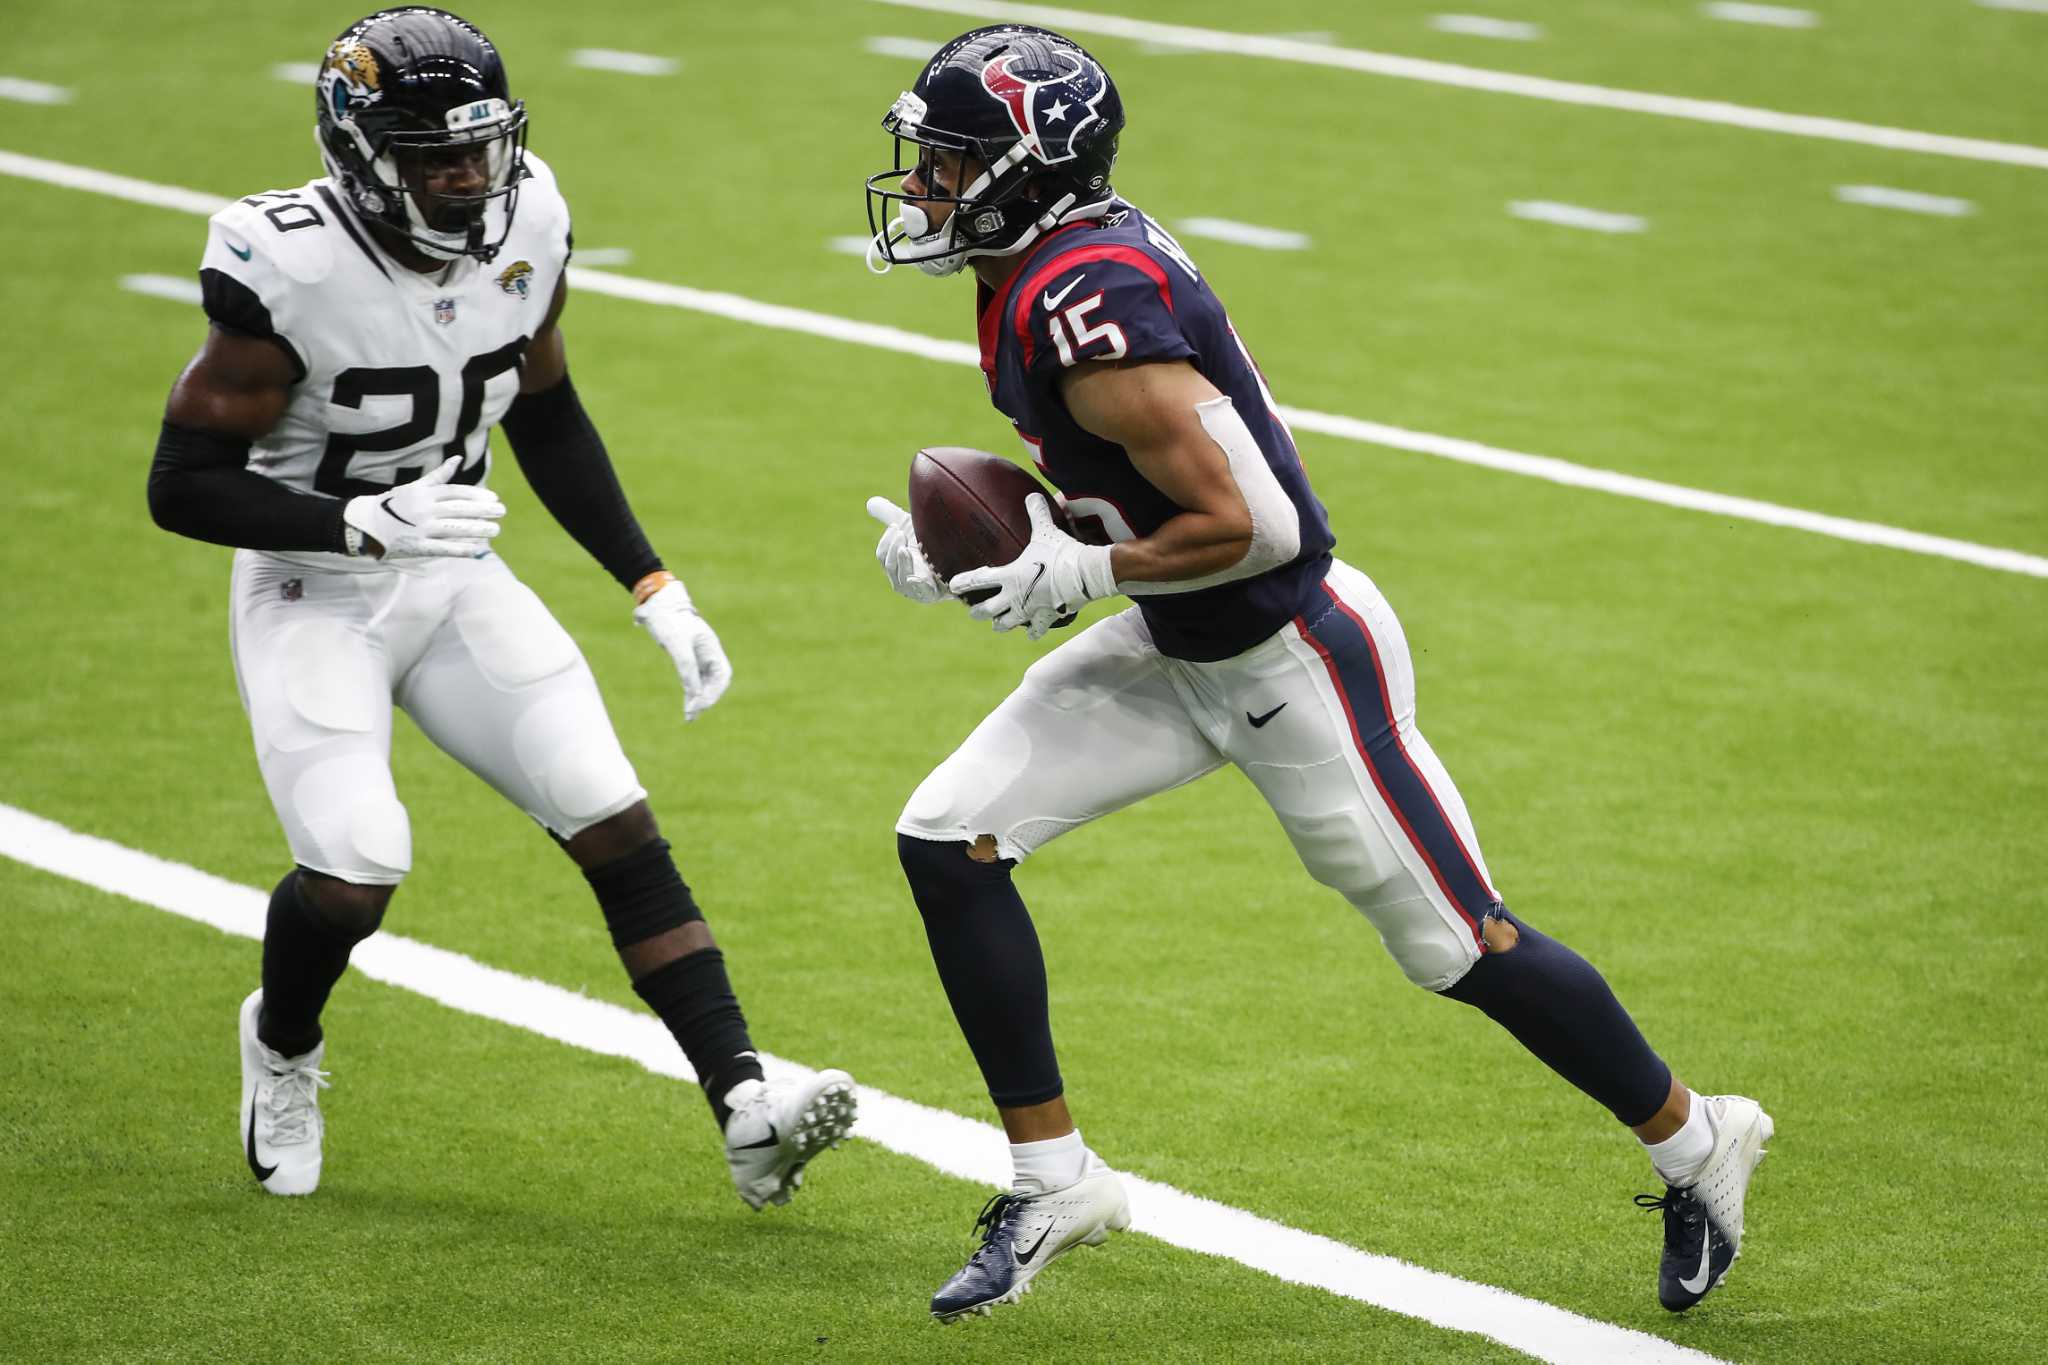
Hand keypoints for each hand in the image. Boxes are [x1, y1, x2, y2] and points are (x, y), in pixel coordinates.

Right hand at [343, 455, 503, 558]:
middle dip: (482, 511)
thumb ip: (438, 476)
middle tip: (501, 512)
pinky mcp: (417, 547)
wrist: (366, 525)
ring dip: (476, 530)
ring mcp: (421, 529)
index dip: (475, 495)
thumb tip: (458, 459)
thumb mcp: (415, 487)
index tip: (493, 498)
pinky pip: (442, 548)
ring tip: (495, 530)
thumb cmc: (394, 504)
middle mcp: (424, 510)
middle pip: (458, 509)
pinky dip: (460, 549)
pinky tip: (477, 550)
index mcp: (424, 494)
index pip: (455, 492)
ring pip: (453, 529)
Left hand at [633, 579, 731, 720]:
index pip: (722, 676)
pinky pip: (694, 680)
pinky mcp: (687, 659)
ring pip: (704, 683)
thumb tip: (694, 693)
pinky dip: (691, 693)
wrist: (657, 604)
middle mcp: (708, 653)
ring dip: (698, 699)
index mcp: (711, 647)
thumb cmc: (669, 620)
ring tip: (690, 717)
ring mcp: (698, 656)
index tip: (699, 704)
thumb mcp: (676, 644)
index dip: (714, 692)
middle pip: (715, 682)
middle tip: (692, 714)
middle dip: (706, 699)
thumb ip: (686, 668)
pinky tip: (687, 706)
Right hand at [865, 496, 945, 603]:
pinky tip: (915, 578)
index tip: (895, 527)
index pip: (883, 556)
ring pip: (902, 578)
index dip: (886, 541)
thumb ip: (890, 515)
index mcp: (895, 566)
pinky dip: (917, 585)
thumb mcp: (910, 526)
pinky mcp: (931, 595)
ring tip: (906, 549)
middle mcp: (902, 580)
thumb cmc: (932, 542)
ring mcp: (915, 590)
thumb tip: (870, 502)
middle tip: (901, 533)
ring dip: (903, 562)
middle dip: (893, 548)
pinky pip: (920, 592)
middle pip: (890, 566)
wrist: (960, 557)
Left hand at [949, 494, 1115, 639]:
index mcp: (1009, 576)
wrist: (1083, 574)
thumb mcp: (1046, 531)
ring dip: (1001, 624)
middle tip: (972, 613)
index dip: (964, 582)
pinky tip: (1031, 635)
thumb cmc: (1060, 552)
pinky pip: (1037, 628)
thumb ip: (1036, 513)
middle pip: (989, 609)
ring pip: (1008, 622)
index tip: (952, 586)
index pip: (979, 579)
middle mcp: (1015, 596)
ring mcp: (1030, 608)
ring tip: (996, 626)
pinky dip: (1034, 631)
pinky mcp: (1047, 616)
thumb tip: (1032, 494)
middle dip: (979, 612)